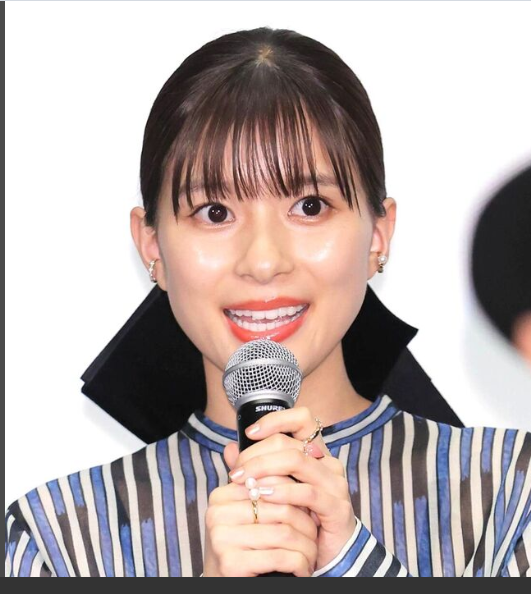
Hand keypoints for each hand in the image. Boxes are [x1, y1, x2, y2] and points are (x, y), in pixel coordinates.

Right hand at [202, 471, 317, 575]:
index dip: (296, 493)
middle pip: (280, 507)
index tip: (310, 504)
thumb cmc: (244, 547)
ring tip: (312, 552)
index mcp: (221, 495)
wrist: (227, 585)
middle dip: (305, 522)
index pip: (270, 482)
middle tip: (316, 531)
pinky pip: (280, 557)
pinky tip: (303, 568)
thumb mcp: (248, 513)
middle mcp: (217, 513)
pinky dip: (299, 564)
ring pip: (284, 532)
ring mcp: (221, 538)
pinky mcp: (231, 563)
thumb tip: (264, 446)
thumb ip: (257, 481)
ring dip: (306, 546)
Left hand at [225, 407, 356, 570]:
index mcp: (315, 452)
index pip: (302, 419)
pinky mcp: (337, 507)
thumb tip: (228, 449)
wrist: (328, 552)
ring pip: (297, 461)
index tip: (249, 433)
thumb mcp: (276, 487)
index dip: (276, 420)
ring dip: (265, 469)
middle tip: (237, 470)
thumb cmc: (300, 515)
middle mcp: (328, 462)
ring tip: (245, 482)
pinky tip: (264, 497)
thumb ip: (255, 468)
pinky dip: (282, 492)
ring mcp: (335, 483)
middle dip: (257, 454)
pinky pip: (308, 493)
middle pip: (290, 443)